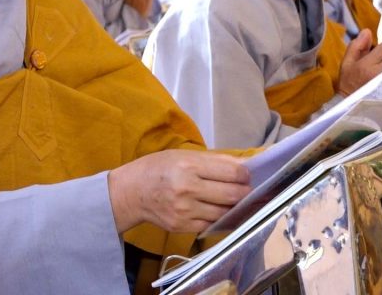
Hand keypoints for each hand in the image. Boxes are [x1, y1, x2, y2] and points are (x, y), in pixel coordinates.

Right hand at [108, 150, 250, 233]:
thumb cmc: (158, 168)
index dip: (245, 176)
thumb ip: (214, 161)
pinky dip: (220, 218)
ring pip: (224, 212)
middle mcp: (187, 189)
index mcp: (189, 166)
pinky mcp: (182, 226)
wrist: (132, 192)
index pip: (231, 173)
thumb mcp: (183, 155)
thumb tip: (244, 166)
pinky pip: (211, 224)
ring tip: (238, 200)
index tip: (248, 175)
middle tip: (249, 190)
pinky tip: (222, 211)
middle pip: (232, 195)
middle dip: (246, 193)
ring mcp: (184, 210)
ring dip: (235, 207)